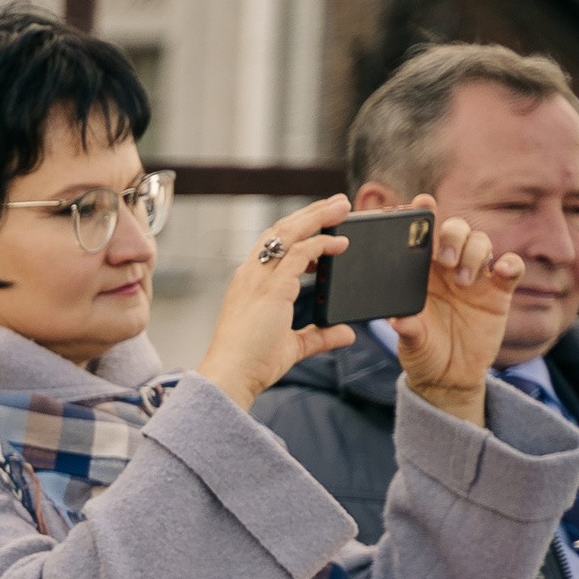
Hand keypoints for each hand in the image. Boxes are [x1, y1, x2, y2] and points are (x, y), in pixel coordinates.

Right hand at [194, 195, 358, 410]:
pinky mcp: (272, 288)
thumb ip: (319, 337)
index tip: (322, 224)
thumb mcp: (292, 346)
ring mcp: (259, 279)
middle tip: (338, 203)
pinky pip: (299, 254)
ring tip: (343, 207)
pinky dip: (322, 244)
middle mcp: (251, 275)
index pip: (272, 244)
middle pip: (281, 229)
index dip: (298, 229)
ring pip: (289, 233)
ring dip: (318, 217)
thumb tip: (346, 333)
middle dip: (311, 213)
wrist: (231, 376)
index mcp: (249, 284)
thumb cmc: (251, 363)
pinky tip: (340, 244)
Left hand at [391, 195, 526, 426]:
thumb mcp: (411, 344)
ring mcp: (476, 277)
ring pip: (482, 242)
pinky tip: (502, 273)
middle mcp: (448, 269)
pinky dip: (510, 264)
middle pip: (455, 231)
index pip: (421, 238)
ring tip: (463, 280)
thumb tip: (399, 320)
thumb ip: (408, 330)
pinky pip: (512, 267)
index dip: (422, 217)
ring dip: (475, 252)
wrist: (450, 376)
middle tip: (442, 260)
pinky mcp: (500, 291)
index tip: (420, 204)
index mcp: (419, 274)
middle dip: (451, 235)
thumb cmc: (424, 353)